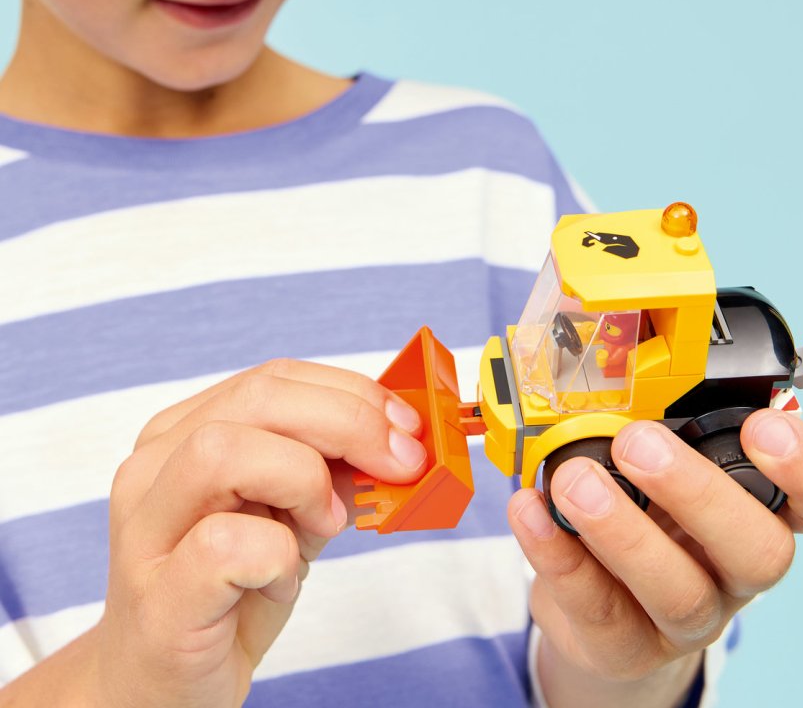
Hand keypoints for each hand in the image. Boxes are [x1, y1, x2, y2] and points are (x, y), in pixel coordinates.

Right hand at [75, 359, 426, 707]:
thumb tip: (397, 438)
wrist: (163, 688)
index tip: (406, 426)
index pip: (275, 377)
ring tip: (323, 524)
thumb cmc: (232, 591)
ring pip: (222, 451)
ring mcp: (145, 534)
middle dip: (348, 423)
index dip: (352, 393)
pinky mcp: (157, 601)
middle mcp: (151, 469)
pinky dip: (278, 555)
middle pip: (256, 399)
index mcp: (182, 433)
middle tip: (399, 465)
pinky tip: (282, 578)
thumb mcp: (293, 512)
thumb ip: (332, 468)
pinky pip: (224, 545)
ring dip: (303, 479)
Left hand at [507, 410, 802, 707]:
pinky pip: (599, 609)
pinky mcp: (628, 645)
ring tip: (574, 481)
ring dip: (624, 531)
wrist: (604, 606)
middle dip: (699, 492)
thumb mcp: (665, 451)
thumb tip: (617, 355)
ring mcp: (690, 614)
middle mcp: (737, 565)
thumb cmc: (646, 505)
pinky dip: (559, 554)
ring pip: (681, 592)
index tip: (762, 425)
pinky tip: (531, 510)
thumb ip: (657, 411)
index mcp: (762, 505)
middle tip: (638, 443)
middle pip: (761, 551)